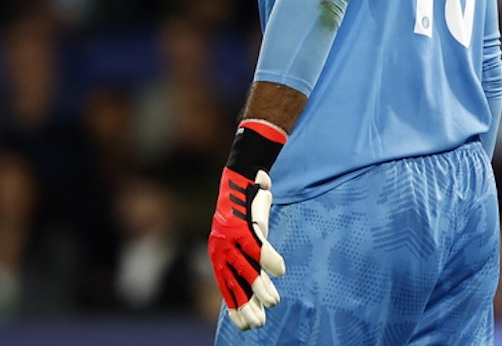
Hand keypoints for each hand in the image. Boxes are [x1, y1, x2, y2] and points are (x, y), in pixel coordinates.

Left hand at [208, 168, 286, 329]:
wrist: (241, 175)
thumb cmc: (245, 209)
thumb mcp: (244, 237)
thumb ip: (248, 257)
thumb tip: (261, 278)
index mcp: (220, 254)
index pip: (226, 287)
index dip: (236, 307)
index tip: (246, 326)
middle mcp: (222, 248)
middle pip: (235, 282)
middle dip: (246, 304)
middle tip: (259, 323)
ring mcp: (231, 237)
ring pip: (246, 267)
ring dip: (259, 286)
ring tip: (273, 301)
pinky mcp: (244, 224)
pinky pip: (257, 245)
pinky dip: (269, 258)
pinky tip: (280, 270)